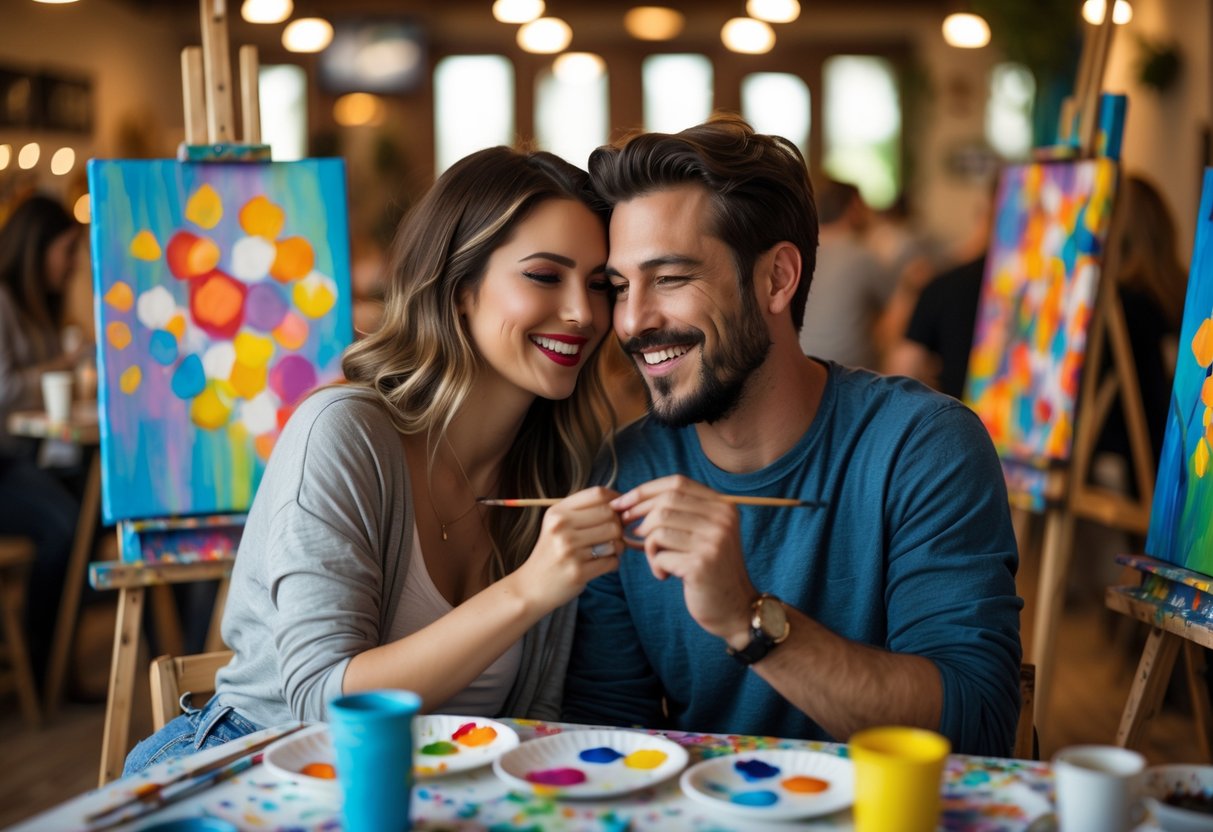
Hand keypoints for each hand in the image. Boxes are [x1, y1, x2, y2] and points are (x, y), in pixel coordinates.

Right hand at [511, 486, 622, 611]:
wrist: (531, 587)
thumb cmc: (551, 552)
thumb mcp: (557, 524)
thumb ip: (584, 511)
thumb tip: (621, 503)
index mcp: (557, 512)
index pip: (597, 494)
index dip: (616, 499)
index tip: (621, 508)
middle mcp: (561, 528)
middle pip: (610, 515)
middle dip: (619, 526)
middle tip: (614, 535)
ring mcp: (569, 550)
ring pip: (615, 539)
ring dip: (618, 546)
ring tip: (607, 551)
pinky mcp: (578, 572)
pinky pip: (612, 561)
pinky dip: (613, 563)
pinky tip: (602, 564)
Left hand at [610, 475, 754, 643]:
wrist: (735, 608)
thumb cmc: (710, 569)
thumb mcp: (702, 534)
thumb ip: (678, 513)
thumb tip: (629, 502)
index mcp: (723, 506)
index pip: (677, 482)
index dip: (645, 491)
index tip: (621, 503)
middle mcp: (722, 519)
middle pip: (665, 503)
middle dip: (638, 516)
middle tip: (629, 532)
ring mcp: (713, 541)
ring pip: (658, 528)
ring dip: (649, 547)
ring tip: (658, 560)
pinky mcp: (701, 564)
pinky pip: (660, 555)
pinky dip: (656, 565)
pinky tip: (666, 575)